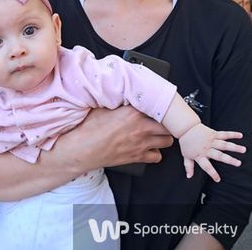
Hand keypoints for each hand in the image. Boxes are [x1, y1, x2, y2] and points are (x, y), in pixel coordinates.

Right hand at [55, 106, 173, 171]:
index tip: (159, 103)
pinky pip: (157, 157)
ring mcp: (141, 143)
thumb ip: (118, 101)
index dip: (160, 105)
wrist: (84, 149)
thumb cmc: (89, 129)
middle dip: (167, 122)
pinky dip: (155, 153)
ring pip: (167, 140)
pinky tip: (149, 148)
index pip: (158, 106)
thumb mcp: (103, 106)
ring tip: (158, 132)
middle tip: (162, 119)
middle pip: (168, 124)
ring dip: (164, 136)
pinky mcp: (138, 157)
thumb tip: (122, 94)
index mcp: (133, 112)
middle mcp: (141, 127)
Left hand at [178, 124, 244, 182]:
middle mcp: (207, 149)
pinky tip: (240, 135)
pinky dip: (232, 134)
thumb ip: (189, 166)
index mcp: (200, 155)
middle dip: (229, 160)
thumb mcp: (186, 156)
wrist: (185, 128)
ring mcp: (211, 141)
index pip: (206, 166)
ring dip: (234, 147)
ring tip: (244, 150)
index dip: (212, 173)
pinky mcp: (213, 133)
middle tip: (239, 163)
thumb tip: (189, 176)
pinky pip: (224, 134)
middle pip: (219, 155)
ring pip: (224, 145)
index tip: (218, 179)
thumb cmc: (186, 142)